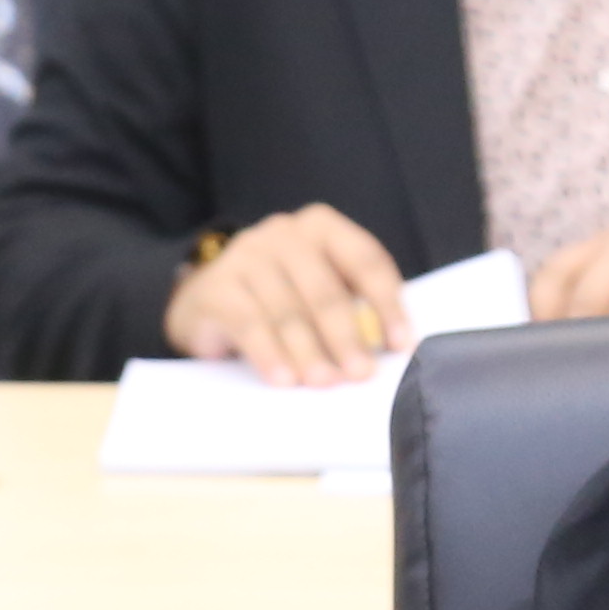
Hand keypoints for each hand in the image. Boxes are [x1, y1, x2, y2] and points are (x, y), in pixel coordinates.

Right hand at [167, 205, 407, 385]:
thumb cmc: (282, 296)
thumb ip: (353, 305)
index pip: (364, 260)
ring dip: (309, 351)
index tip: (400, 344)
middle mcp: (284, 233)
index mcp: (322, 227)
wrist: (208, 298)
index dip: (387, 303)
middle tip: (360, 373)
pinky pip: (248, 324)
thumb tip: (389, 350)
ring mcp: (246, 256)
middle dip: (346, 335)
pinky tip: (283, 380)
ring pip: (287, 310)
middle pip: (324, 289)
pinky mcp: (216, 286)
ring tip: (324, 382)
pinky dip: (269, 354)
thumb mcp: (319, 288)